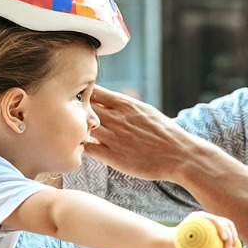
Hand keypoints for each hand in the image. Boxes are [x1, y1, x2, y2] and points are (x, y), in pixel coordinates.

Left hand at [83, 86, 223, 182]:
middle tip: (67, 114)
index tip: (77, 99)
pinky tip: (77, 148)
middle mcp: (117, 118)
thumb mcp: (146, 111)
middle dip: (73, 110)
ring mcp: (114, 137)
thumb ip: (126, 107)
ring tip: (70, 132)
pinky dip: (79, 147)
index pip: (95, 91)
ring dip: (74, 129)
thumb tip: (110, 102)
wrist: (180, 154)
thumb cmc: (165, 134)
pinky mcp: (113, 156)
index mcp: (126, 104)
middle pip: (83, 108)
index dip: (82, 94)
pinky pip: (87, 149)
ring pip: (82, 127)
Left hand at [179, 211, 237, 247]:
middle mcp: (205, 218)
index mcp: (197, 218)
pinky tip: (233, 247)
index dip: (221, 227)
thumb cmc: (176, 247)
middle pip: (223, 222)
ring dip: (233, 237)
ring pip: (227, 225)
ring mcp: (210, 222)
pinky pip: (226, 230)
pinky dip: (232, 237)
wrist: (170, 242)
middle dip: (230, 236)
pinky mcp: (214, 229)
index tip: (224, 239)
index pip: (213, 219)